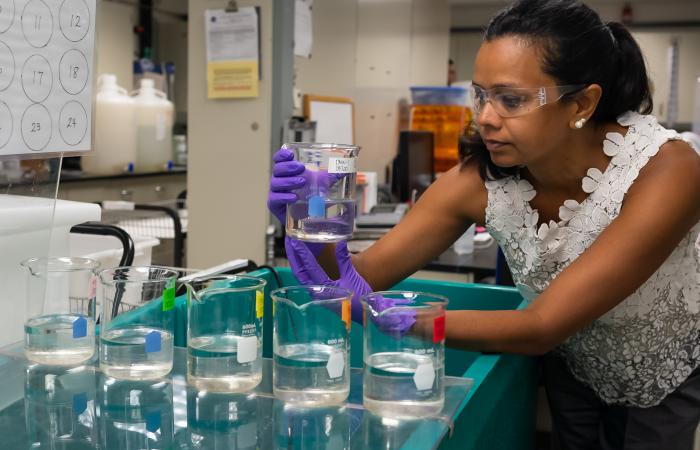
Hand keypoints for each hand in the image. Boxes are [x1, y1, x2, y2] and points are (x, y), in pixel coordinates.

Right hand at [268, 148, 347, 256]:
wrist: (308, 218)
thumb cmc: (311, 197)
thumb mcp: (322, 184)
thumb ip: (332, 176)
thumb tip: (346, 168)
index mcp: (288, 171)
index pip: (279, 159)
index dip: (282, 154)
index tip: (290, 153)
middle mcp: (280, 180)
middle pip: (277, 169)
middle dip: (288, 167)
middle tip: (302, 168)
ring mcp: (275, 192)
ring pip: (276, 183)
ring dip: (288, 181)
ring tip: (302, 181)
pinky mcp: (275, 205)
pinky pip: (275, 199)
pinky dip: (284, 197)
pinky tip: (295, 197)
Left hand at [285, 237, 415, 334]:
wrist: (365, 312)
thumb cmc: (360, 297)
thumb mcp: (352, 275)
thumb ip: (344, 259)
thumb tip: (341, 242)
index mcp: (324, 288)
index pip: (309, 267)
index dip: (301, 253)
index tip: (295, 242)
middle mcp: (316, 292)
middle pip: (299, 272)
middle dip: (293, 256)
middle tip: (288, 241)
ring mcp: (316, 294)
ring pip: (301, 276)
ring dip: (296, 262)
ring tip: (292, 249)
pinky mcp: (318, 294)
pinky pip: (306, 280)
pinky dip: (302, 269)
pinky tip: (301, 262)